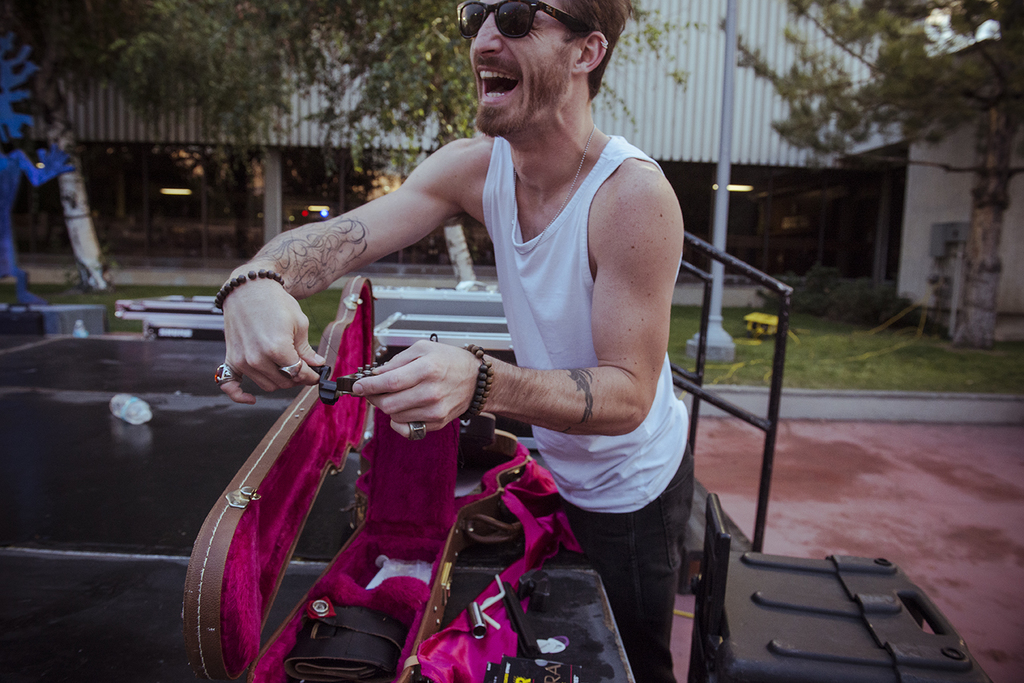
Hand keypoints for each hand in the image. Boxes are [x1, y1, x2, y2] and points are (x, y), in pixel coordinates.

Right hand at [218, 279, 324, 403]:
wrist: (249, 288)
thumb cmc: (276, 302)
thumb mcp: (299, 323)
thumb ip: (306, 350)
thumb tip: (317, 365)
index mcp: (277, 348)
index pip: (299, 373)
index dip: (311, 376)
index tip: (317, 374)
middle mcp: (257, 358)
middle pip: (284, 382)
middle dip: (297, 377)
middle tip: (304, 369)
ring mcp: (242, 360)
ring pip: (267, 386)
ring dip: (279, 381)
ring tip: (286, 368)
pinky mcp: (230, 359)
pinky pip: (230, 386)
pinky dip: (239, 395)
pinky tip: (251, 398)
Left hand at [352, 340, 479, 436]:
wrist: (475, 379)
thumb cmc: (449, 361)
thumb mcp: (423, 348)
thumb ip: (397, 361)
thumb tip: (375, 375)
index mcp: (427, 369)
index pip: (389, 382)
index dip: (368, 386)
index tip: (357, 386)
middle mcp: (431, 392)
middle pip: (388, 404)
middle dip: (374, 397)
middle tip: (372, 390)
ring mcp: (434, 410)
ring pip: (394, 417)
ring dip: (388, 407)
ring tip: (394, 395)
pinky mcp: (437, 423)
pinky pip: (407, 428)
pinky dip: (399, 420)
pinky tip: (404, 408)